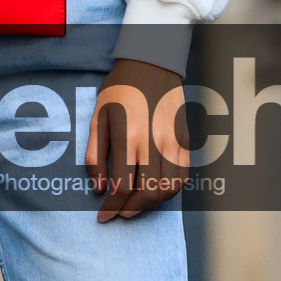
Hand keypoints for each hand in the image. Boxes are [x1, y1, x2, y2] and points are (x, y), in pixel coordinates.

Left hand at [85, 58, 188, 220]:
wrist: (152, 64)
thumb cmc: (119, 90)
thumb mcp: (97, 117)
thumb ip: (95, 155)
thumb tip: (99, 188)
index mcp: (127, 137)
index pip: (121, 185)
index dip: (111, 207)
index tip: (103, 217)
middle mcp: (153, 142)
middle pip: (147, 192)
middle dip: (130, 210)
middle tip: (119, 213)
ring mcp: (173, 142)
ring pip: (168, 188)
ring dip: (151, 204)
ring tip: (136, 205)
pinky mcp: (185, 140)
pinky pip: (183, 176)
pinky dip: (169, 191)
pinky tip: (155, 191)